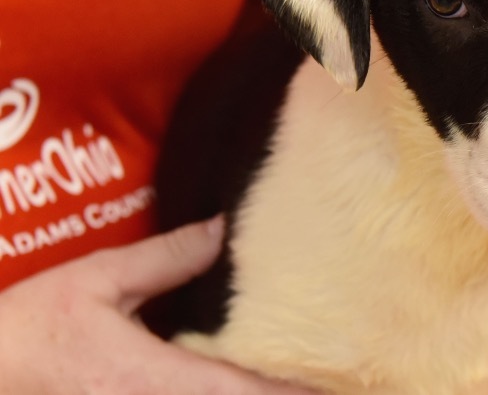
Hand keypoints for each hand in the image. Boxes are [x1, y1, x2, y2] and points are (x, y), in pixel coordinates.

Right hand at [0, 217, 319, 393]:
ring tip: (301, 381)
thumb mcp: (97, 280)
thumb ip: (165, 258)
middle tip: (330, 378)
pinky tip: (244, 381)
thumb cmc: (34, 327)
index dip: (288, 389)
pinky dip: (223, 393)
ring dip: (255, 393)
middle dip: (280, 392)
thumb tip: (220, 231)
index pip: (238, 388)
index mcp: (152, 375)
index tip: (329, 380)